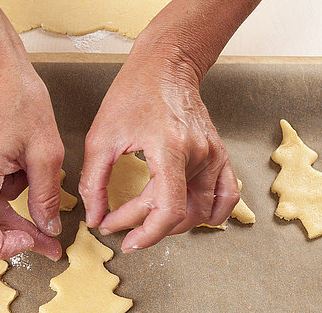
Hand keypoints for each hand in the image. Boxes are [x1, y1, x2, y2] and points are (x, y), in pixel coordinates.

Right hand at [0, 60, 64, 260]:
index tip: (32, 241)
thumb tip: (47, 228)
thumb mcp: (45, 151)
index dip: (3, 247)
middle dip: (22, 235)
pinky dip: (13, 190)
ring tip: (44, 186)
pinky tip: (30, 169)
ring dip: (21, 207)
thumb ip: (46, 196)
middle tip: (52, 245)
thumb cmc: (16, 97)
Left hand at [79, 51, 239, 253]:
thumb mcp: (101, 138)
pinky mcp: (219, 154)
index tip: (121, 238)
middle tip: (117, 222)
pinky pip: (227, 196)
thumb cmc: (133, 94)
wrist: (165, 66)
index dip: (144, 233)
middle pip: (179, 213)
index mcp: (170, 149)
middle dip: (144, 225)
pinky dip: (211, 213)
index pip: (167, 211)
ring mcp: (213, 156)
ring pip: (202, 211)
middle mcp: (199, 155)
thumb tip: (94, 216)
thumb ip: (94, 182)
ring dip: (174, 225)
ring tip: (147, 222)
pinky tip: (191, 219)